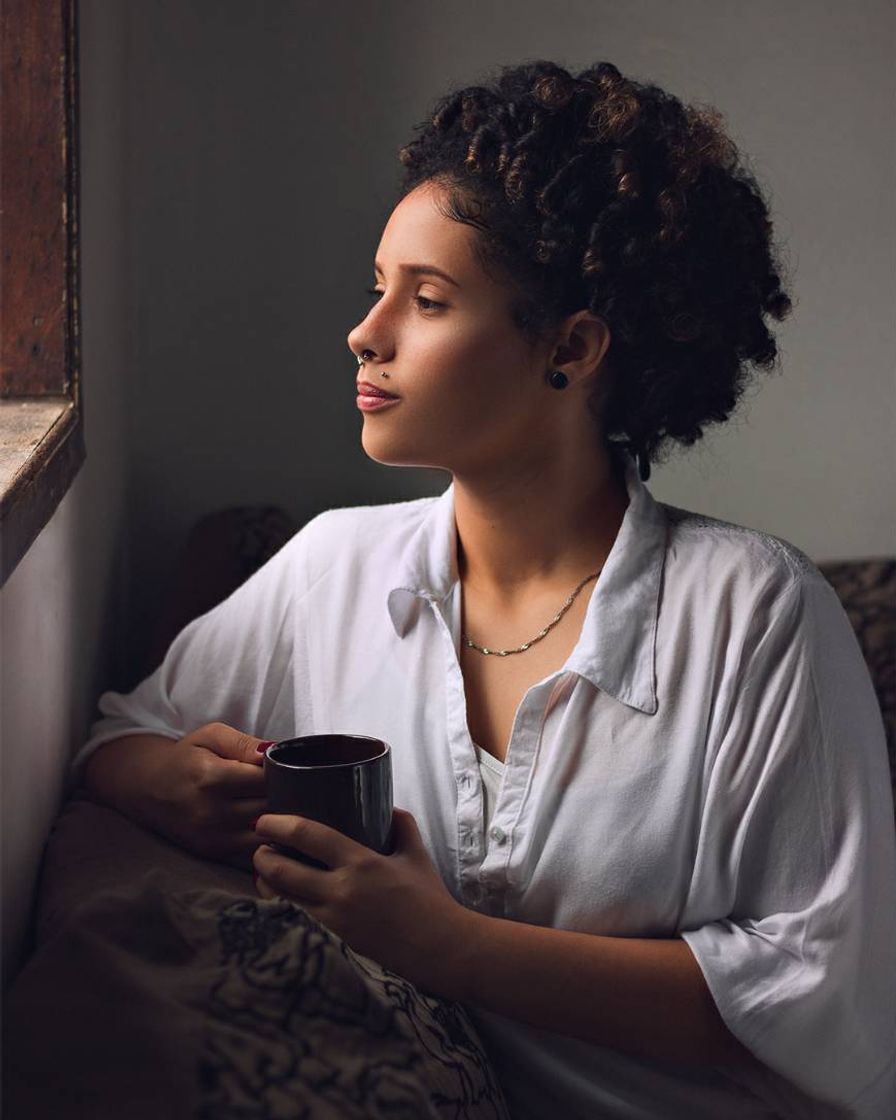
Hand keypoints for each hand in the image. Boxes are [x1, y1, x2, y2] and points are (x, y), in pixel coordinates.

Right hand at [128, 722, 272, 872]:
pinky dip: (266, 840)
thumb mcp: (211, 736)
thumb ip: (244, 742)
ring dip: (279, 821)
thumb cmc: (186, 758)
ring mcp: (211, 836)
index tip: (286, 769)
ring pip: (266, 832)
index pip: (267, 779)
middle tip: (291, 788)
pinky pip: (253, 850)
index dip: (282, 773)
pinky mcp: (212, 852)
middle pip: (270, 807)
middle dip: (285, 797)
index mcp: (212, 778)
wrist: (148, 788)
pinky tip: (269, 826)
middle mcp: (211, 811)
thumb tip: (274, 751)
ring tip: (282, 806)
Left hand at [253, 808, 468, 991]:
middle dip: (262, 855)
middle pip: (283, 869)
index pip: (309, 835)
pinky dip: (282, 904)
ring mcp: (334, 919)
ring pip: (282, 898)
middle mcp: (342, 890)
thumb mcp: (416, 853)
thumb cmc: (430, 898)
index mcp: (361, 862)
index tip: (265, 819)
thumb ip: (401, 824)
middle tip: (258, 845)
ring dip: (266, 882)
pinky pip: (296, 918)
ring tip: (263, 870)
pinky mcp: (333, 941)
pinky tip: (279, 896)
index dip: (279, 825)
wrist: (440, 947)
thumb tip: (385, 805)